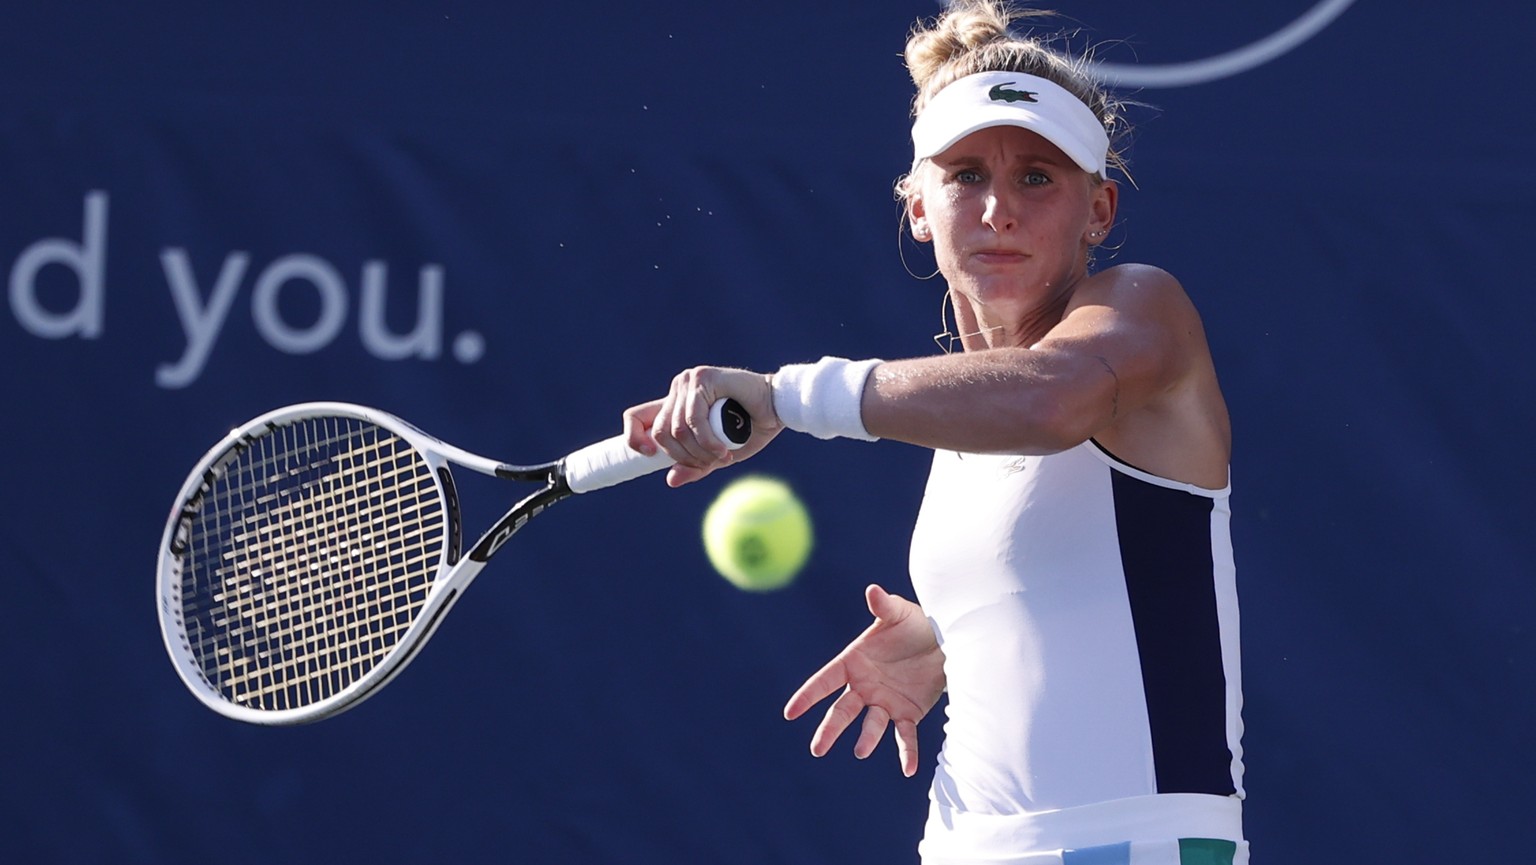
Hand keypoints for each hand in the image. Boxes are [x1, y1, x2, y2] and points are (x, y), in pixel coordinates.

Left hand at [623, 365, 781, 485]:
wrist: (778, 408)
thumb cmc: (751, 429)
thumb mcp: (717, 455)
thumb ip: (695, 465)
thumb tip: (670, 480)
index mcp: (675, 406)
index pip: (636, 417)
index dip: (633, 437)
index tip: (647, 455)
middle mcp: (677, 391)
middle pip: (659, 432)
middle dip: (684, 456)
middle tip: (710, 463)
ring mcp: (688, 382)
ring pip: (676, 429)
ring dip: (700, 451)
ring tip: (722, 456)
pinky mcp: (702, 378)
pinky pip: (693, 419)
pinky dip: (707, 440)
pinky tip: (722, 449)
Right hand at [783, 584, 945, 777]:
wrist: (945, 641)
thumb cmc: (915, 623)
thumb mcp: (899, 613)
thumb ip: (884, 605)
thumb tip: (872, 590)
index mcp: (854, 663)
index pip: (825, 681)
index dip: (807, 696)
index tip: (790, 713)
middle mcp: (864, 687)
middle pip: (841, 711)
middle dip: (829, 729)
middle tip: (817, 748)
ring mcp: (884, 702)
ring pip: (871, 725)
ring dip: (867, 739)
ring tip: (862, 751)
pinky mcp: (907, 714)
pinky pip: (905, 737)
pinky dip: (907, 753)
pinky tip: (909, 770)